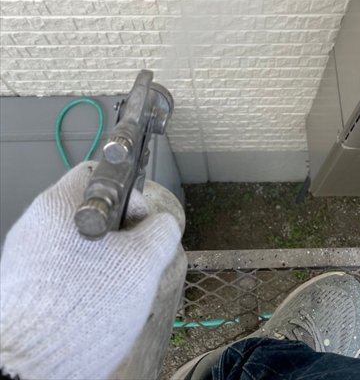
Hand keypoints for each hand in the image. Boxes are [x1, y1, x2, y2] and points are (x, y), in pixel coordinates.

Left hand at [0, 162, 181, 379]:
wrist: (34, 366)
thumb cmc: (83, 311)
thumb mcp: (143, 262)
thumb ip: (161, 230)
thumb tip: (162, 224)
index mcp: (61, 204)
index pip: (100, 174)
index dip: (129, 196)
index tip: (139, 223)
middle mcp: (37, 222)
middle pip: (91, 211)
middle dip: (118, 235)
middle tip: (131, 262)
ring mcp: (26, 253)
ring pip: (78, 241)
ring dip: (101, 259)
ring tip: (111, 289)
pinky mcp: (22, 281)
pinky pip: (61, 267)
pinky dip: (80, 278)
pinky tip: (92, 302)